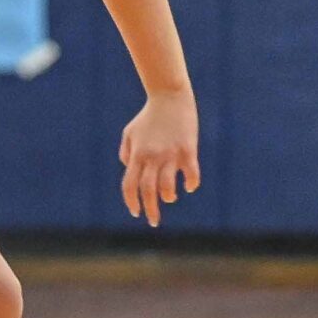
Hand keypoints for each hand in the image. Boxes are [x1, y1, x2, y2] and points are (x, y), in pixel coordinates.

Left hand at [118, 90, 200, 227]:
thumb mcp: (130, 132)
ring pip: (168, 186)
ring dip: (168, 197)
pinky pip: (191, 173)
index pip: (129, 185)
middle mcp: (152, 157)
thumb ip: (126, 151)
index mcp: (137, 155)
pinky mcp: (188, 149)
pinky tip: (189, 186)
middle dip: (150, 210)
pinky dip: (191, 184)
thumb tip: (127, 168)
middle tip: (153, 222)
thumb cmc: (149, 115)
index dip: (131, 202)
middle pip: (148, 191)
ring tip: (170, 197)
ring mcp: (170, 154)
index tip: (136, 212)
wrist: (169, 96)